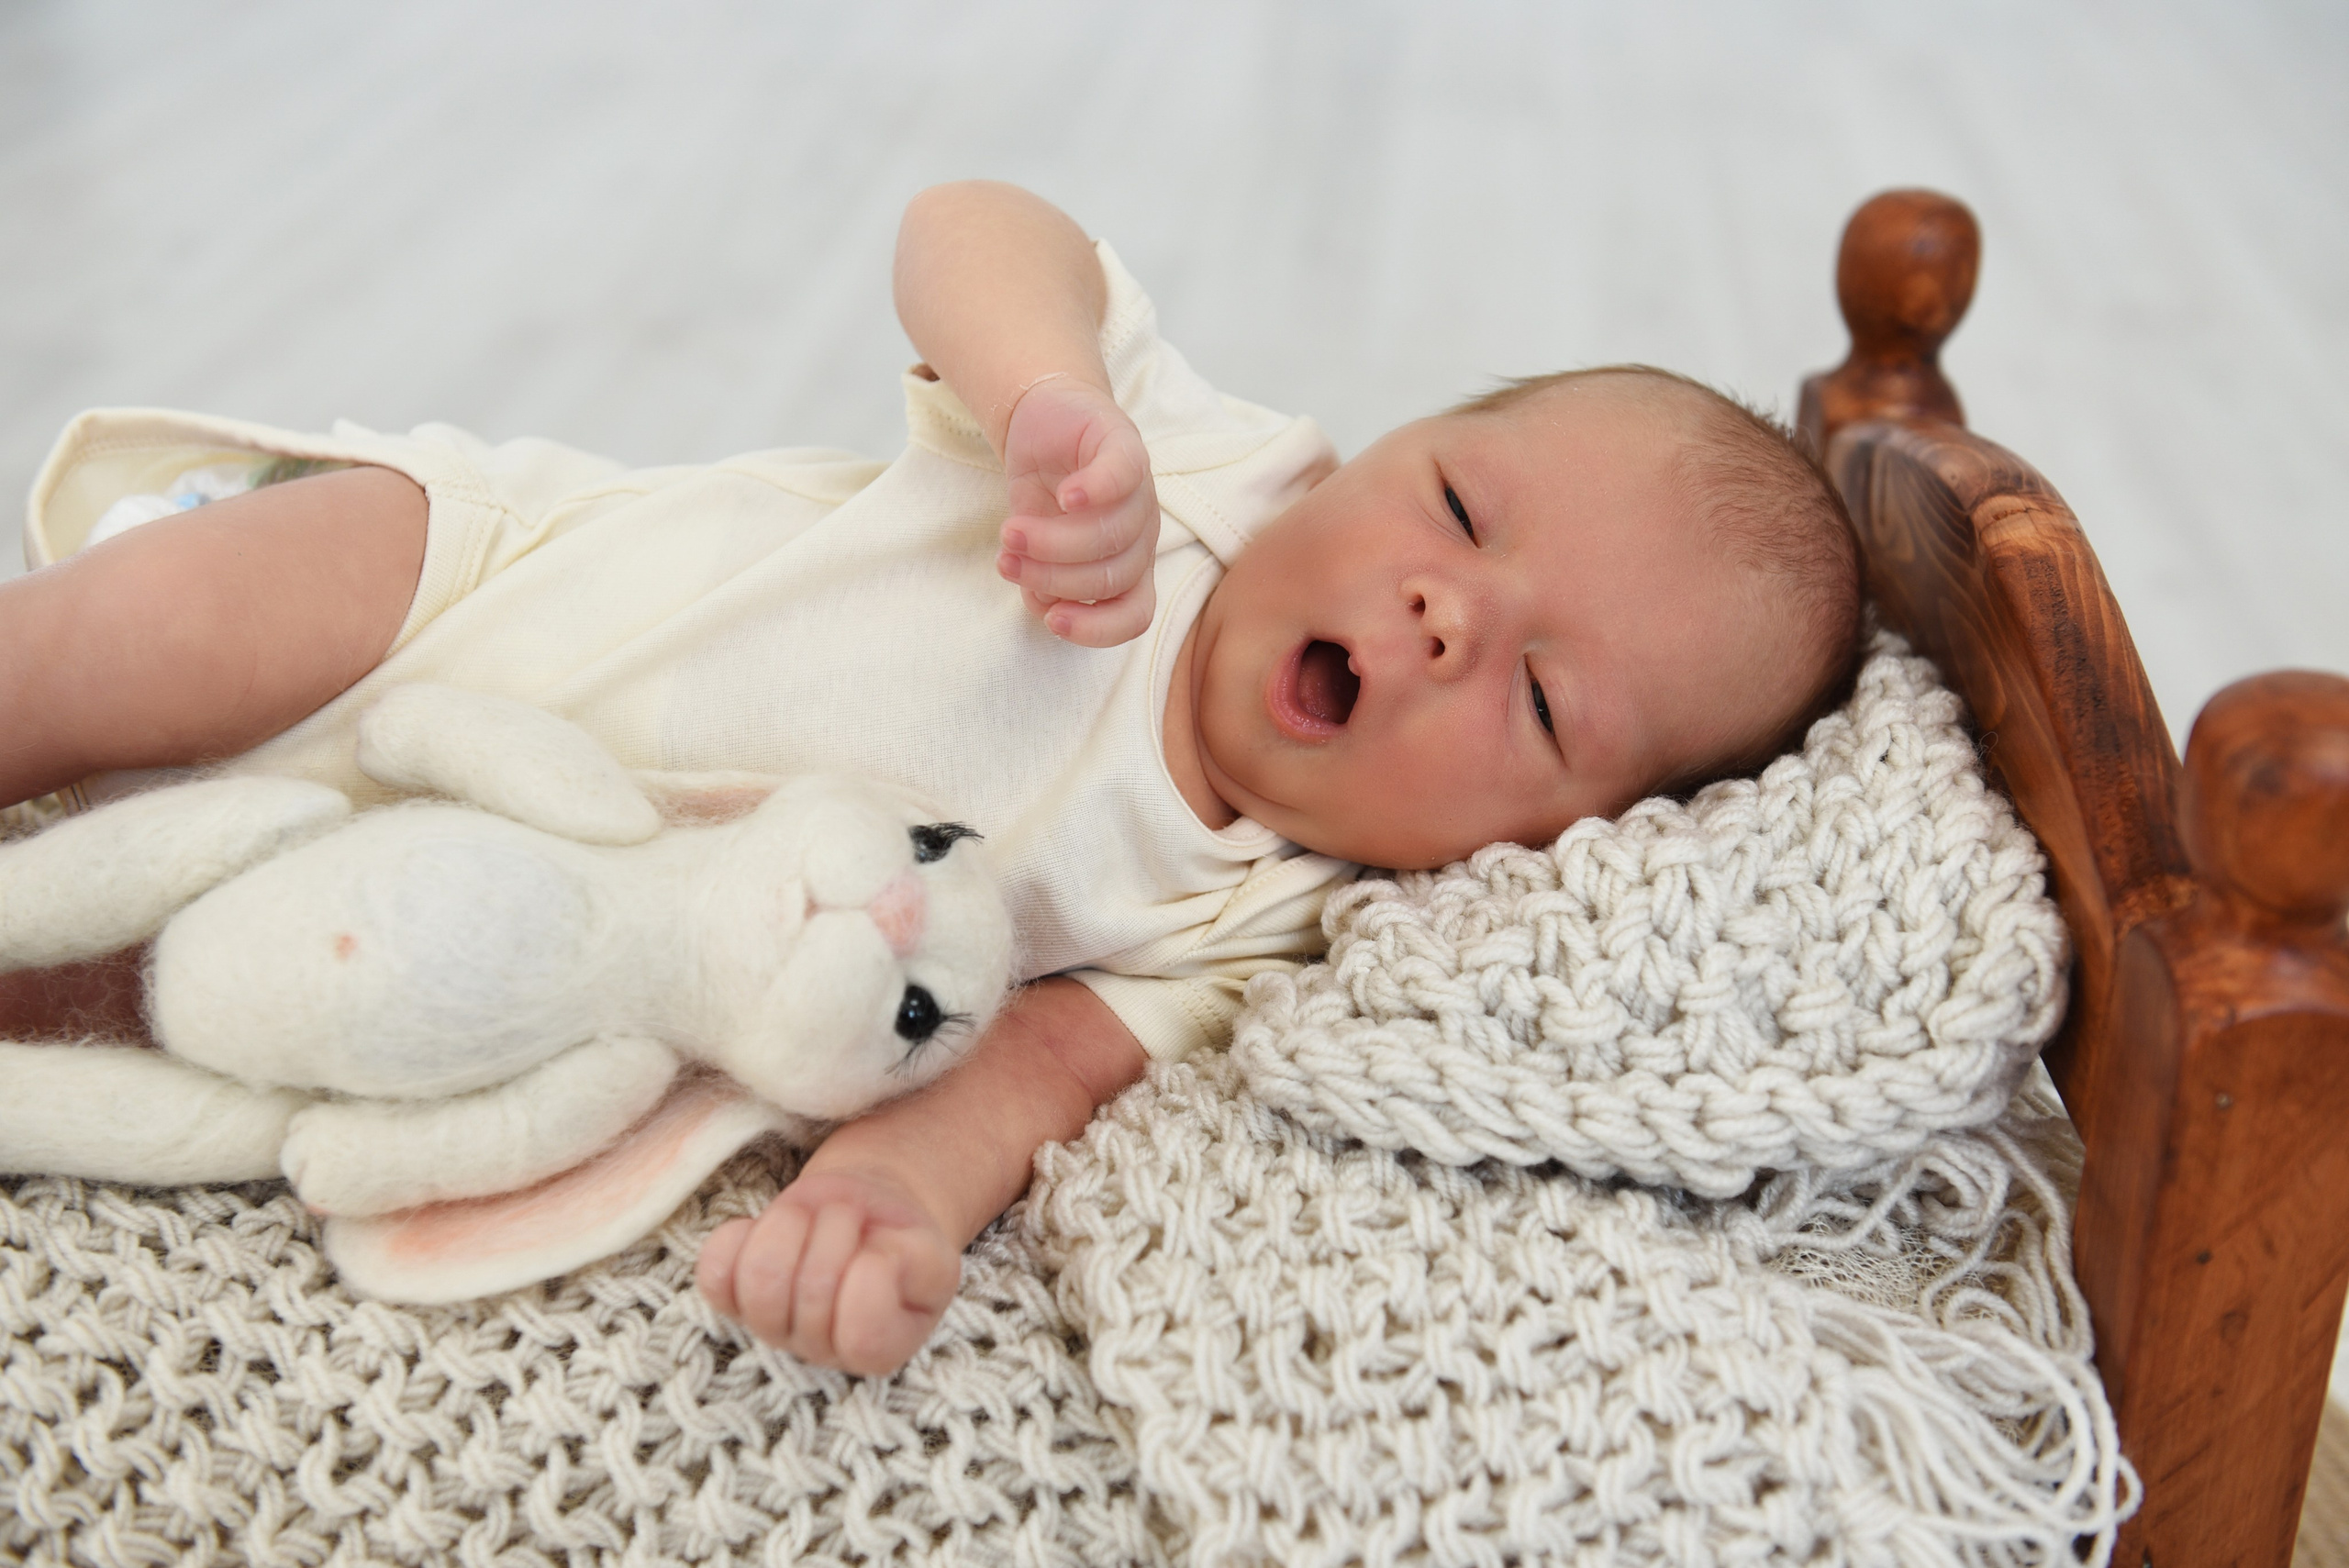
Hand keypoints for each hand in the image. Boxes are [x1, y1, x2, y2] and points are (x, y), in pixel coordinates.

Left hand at [696, 1165, 959, 1376]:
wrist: (867, 1218)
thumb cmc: (901, 1239)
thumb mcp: (933, 1252)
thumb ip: (922, 1266)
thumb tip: (873, 1265)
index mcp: (880, 1352)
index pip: (863, 1330)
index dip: (874, 1268)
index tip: (886, 1247)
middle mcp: (819, 1351)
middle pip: (812, 1286)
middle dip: (840, 1226)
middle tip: (855, 1219)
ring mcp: (770, 1326)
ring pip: (760, 1276)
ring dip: (792, 1222)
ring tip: (814, 1219)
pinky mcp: (730, 1296)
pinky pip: (715, 1271)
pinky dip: (740, 1236)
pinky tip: (771, 1229)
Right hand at [997, 374, 1158, 646]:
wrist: (1046, 419)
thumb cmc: (1044, 491)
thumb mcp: (1036, 545)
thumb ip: (1042, 580)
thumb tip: (1044, 605)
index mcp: (1127, 567)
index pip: (1135, 613)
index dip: (1098, 629)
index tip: (1052, 622)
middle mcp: (1141, 535)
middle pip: (1113, 576)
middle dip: (1054, 577)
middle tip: (1007, 561)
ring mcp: (1139, 492)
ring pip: (1111, 535)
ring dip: (1053, 541)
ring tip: (1009, 532)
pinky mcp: (1125, 446)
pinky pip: (1123, 475)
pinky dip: (1096, 490)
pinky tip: (1065, 496)